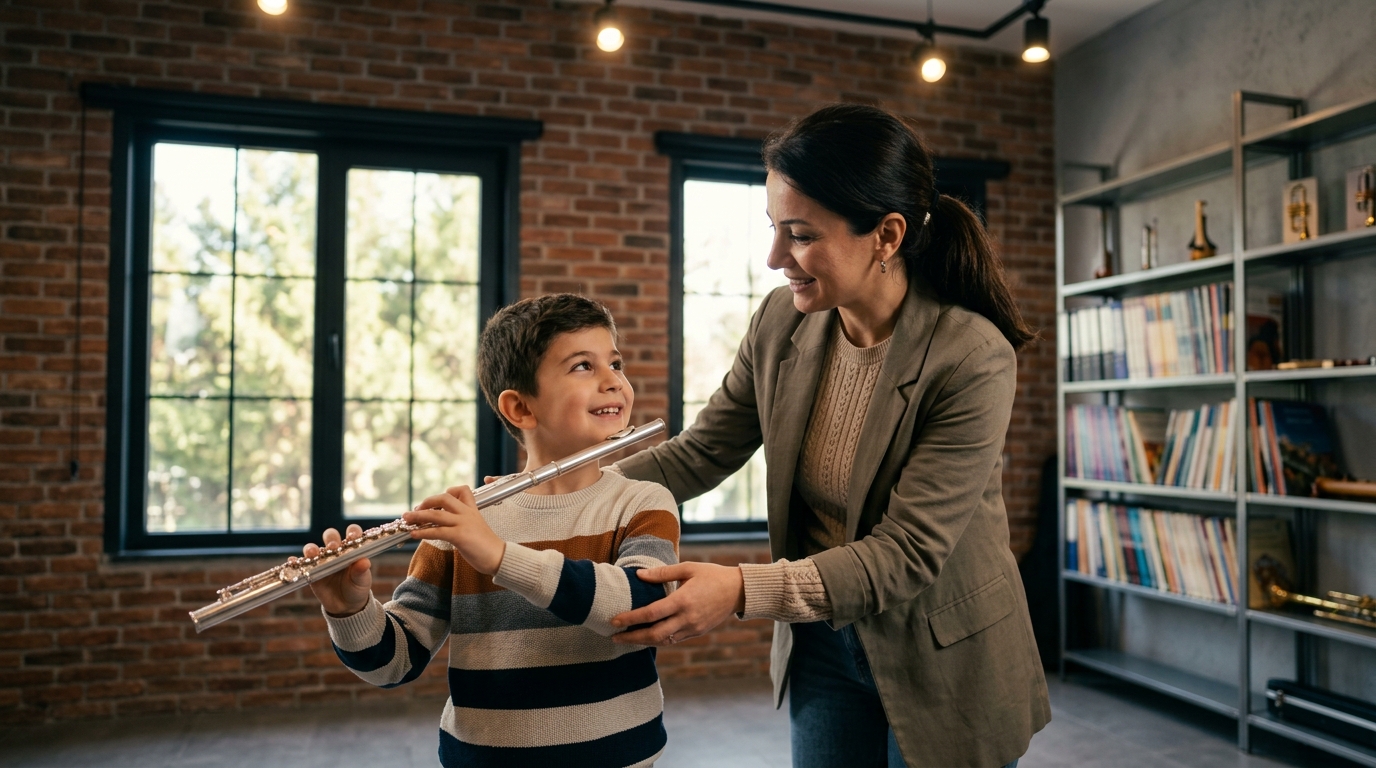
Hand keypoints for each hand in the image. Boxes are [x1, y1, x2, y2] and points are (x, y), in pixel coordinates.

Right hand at [303, 525, 372, 617]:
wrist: (346, 605)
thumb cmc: (357, 588)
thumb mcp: (362, 581)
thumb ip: (361, 571)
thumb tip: (365, 562)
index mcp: (351, 549)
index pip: (353, 534)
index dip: (352, 532)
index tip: (352, 536)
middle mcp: (336, 551)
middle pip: (330, 536)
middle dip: (330, 538)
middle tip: (332, 546)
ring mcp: (322, 560)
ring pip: (313, 549)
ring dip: (311, 548)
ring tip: (312, 553)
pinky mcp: (311, 571)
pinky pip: (301, 564)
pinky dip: (296, 561)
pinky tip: (293, 561)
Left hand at [405, 485, 505, 574]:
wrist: (500, 557)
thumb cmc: (487, 547)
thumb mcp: (477, 528)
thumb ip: (464, 523)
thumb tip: (448, 526)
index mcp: (472, 510)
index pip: (462, 490)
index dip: (448, 491)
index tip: (436, 501)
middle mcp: (467, 514)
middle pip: (443, 498)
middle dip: (426, 502)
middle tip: (415, 510)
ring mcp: (464, 524)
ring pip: (436, 514)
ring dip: (418, 516)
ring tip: (406, 518)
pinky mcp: (460, 536)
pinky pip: (438, 531)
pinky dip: (423, 532)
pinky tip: (414, 534)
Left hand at [609, 562, 745, 645]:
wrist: (739, 591)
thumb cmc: (712, 575)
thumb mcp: (688, 568)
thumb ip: (662, 573)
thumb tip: (639, 575)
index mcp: (683, 600)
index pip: (651, 613)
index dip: (631, 618)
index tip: (614, 620)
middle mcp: (687, 618)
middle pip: (654, 634)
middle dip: (632, 638)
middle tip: (615, 637)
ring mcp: (693, 628)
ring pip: (663, 641)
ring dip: (643, 642)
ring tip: (627, 639)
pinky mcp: (697, 632)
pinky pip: (674, 640)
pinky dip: (658, 640)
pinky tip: (647, 637)